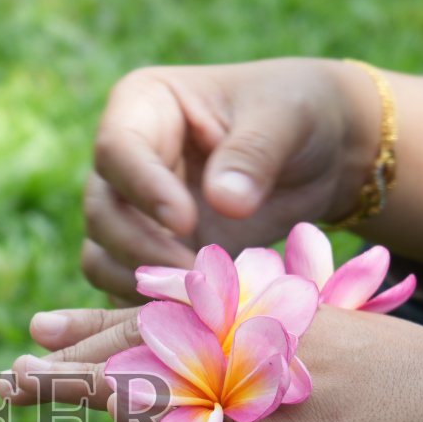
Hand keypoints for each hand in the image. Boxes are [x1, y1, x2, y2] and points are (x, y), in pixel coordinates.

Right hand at [82, 58, 379, 301]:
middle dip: (141, 249)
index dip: (144, 190)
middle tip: (195, 273)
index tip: (185, 223)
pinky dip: (157, 308)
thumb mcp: (287, 117)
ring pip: (102, 258)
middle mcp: (125, 161)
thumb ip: (255, 153)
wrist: (321, 154)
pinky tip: (200, 315)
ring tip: (201, 297)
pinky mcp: (152, 257)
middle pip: (101, 212)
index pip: (117, 149)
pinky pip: (129, 290)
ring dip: (144, 284)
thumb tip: (225, 203)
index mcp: (144, 106)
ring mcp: (134, 213)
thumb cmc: (298, 113)